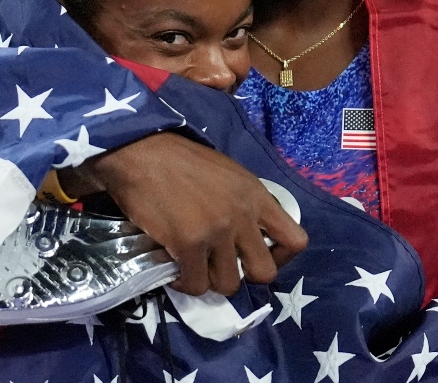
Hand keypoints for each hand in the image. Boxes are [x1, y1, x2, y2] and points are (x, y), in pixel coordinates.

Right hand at [77, 132, 308, 295]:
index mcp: (256, 195)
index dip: (280, 258)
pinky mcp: (189, 244)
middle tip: (222, 266)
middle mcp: (243, 215)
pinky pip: (196, 285)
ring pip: (228, 284)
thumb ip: (244, 203)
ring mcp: (217, 231)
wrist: (141, 153)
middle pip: (264, 273)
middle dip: (243, 276)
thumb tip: (247, 238)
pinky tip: (174, 268)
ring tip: (193, 264)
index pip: (296, 240)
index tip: (255, 255)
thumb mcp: (228, 175)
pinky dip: (184, 283)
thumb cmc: (180, 161)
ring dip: (209, 279)